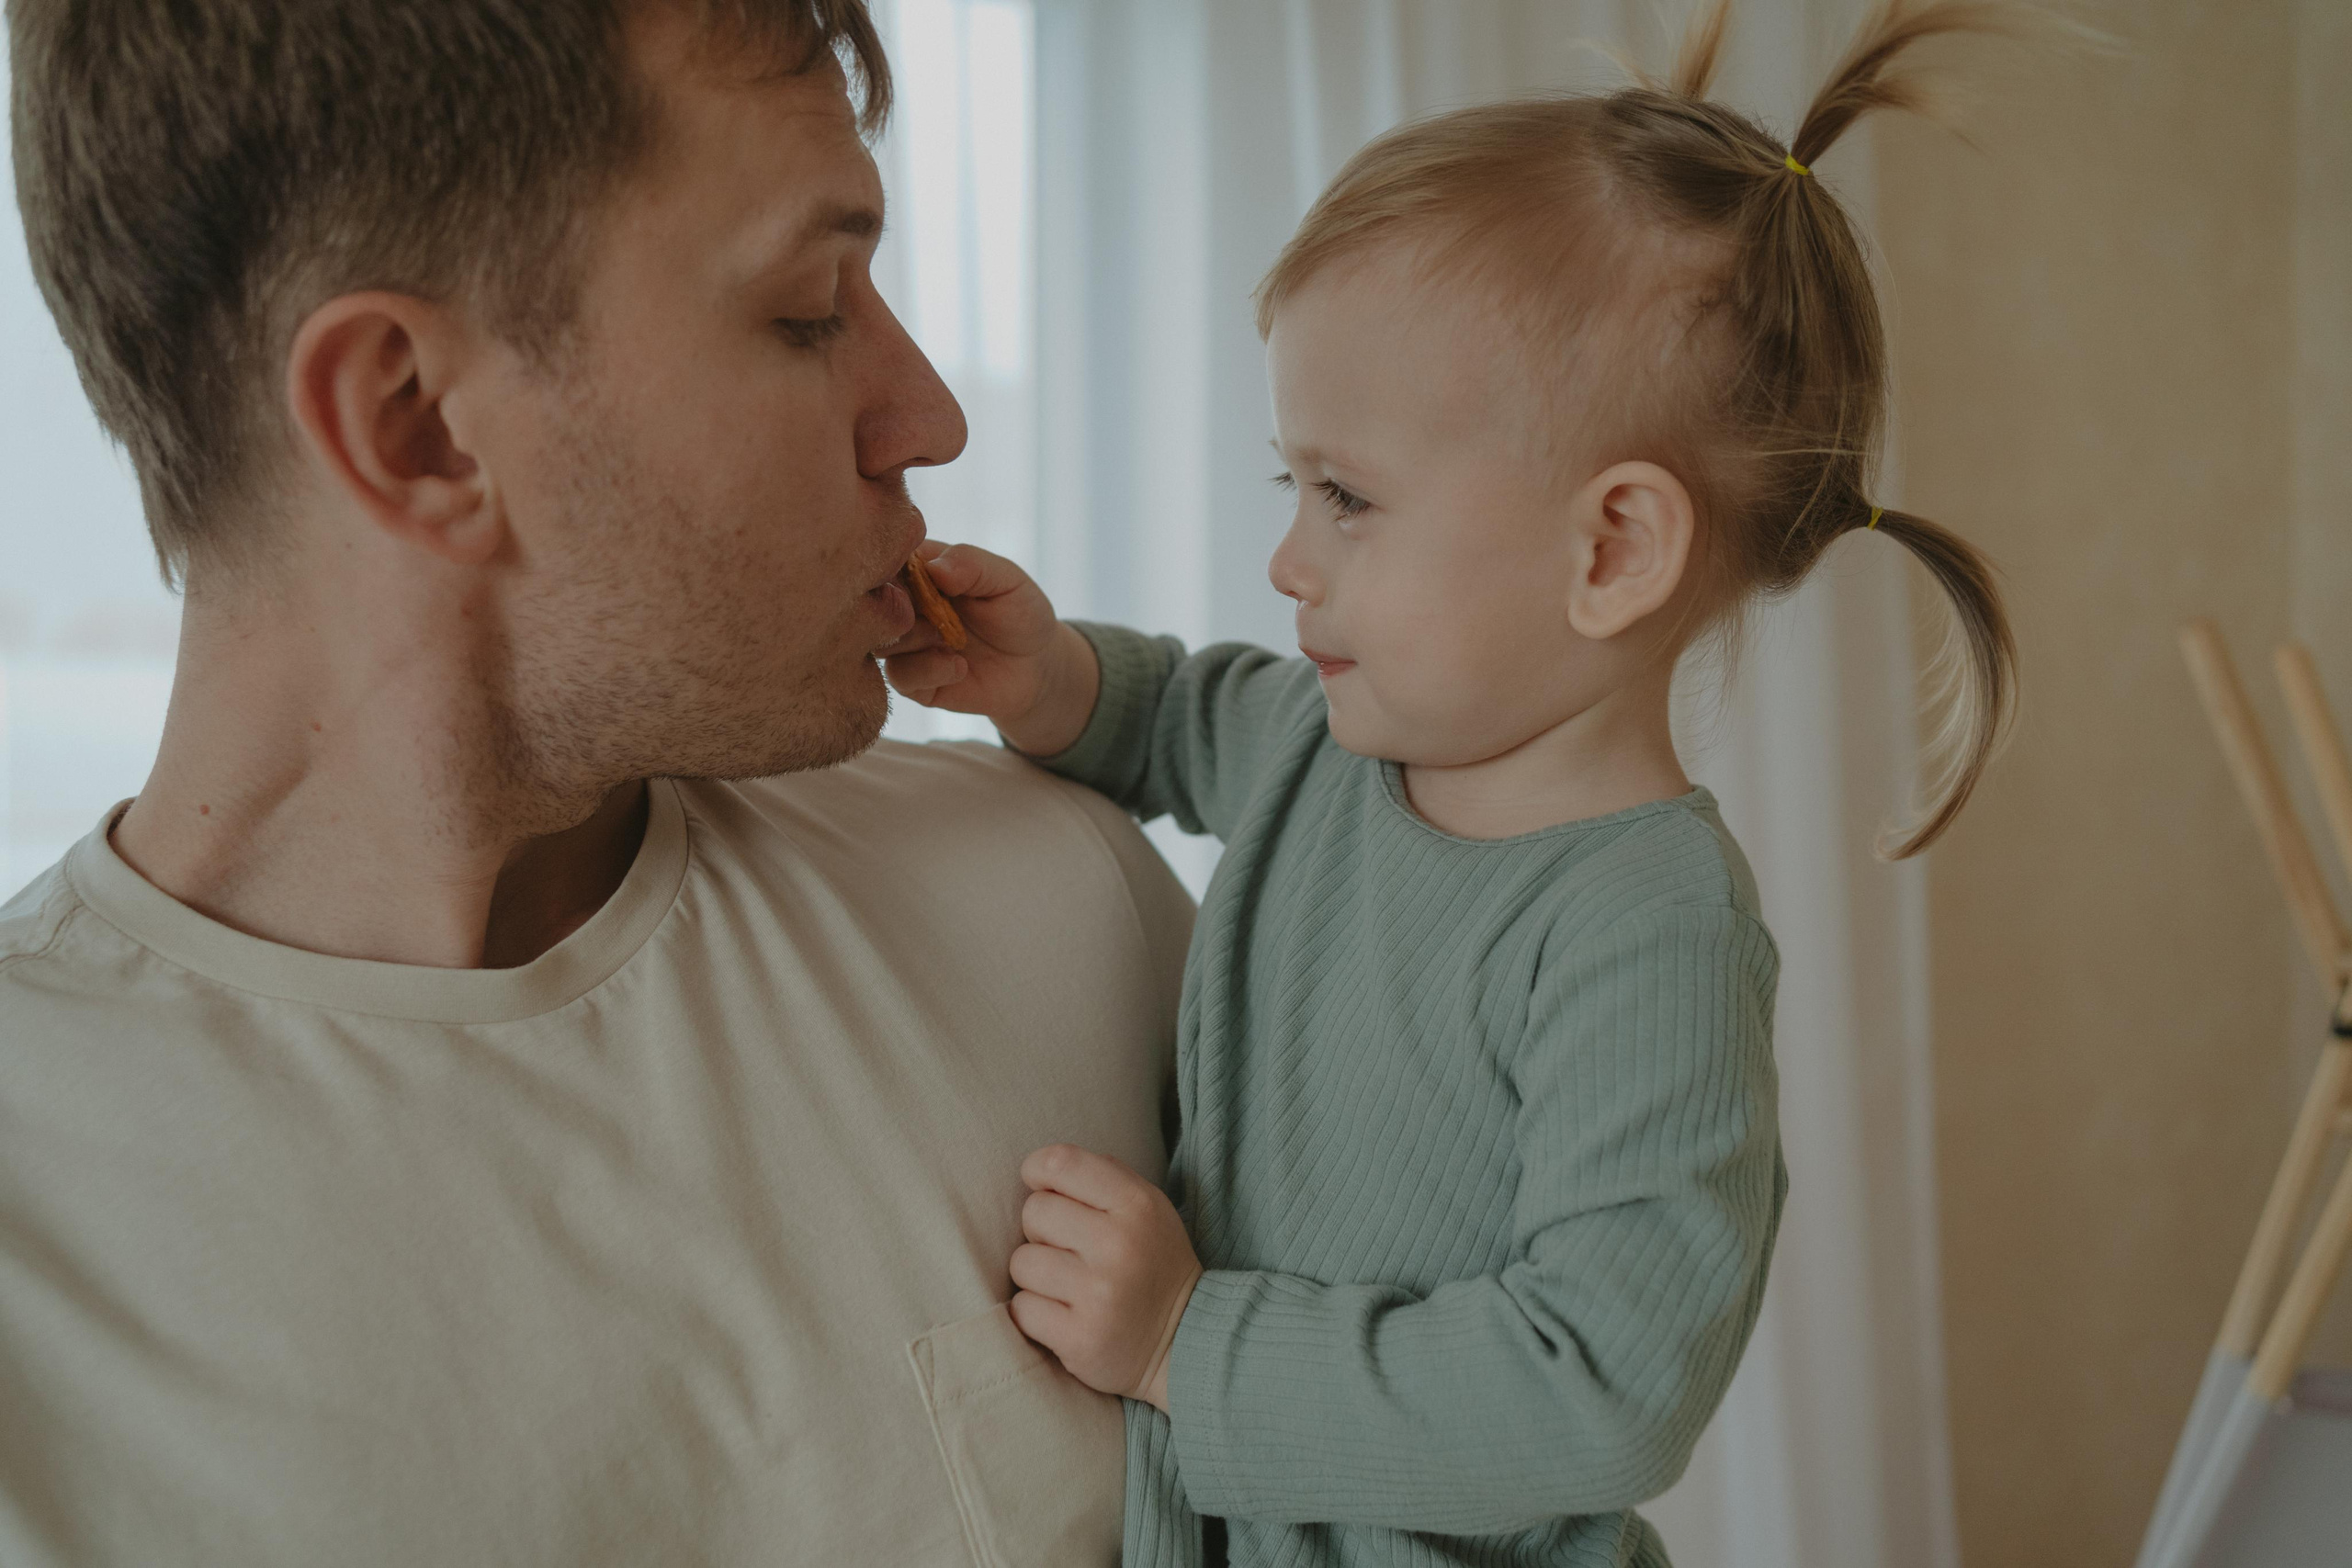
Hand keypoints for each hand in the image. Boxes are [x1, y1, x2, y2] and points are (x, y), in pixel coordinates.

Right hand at [881, 542, 1097, 754]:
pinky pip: (898, 677)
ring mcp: (907, 644)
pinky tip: (959, 667)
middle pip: (873, 602)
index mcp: (920, 569)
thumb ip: (972, 564)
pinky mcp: (914, 681)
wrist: (1036, 668)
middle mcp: (905, 606)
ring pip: (879, 640)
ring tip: (952, 639)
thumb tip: (934, 568)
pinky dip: (929, 671)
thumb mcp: (1006, 579)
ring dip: (915, 638)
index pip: (885, 559)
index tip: (923, 579)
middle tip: (940, 614)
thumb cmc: (1020, 613)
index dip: (892, 567)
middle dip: (902, 607)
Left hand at [1008, 1144, 1202, 1412]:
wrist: (1183, 1341)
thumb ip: (1103, 1177)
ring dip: (1036, 1276)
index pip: (1061, 1163)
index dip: (1038, 1170)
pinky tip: (1063, 1315)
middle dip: (1042, 1231)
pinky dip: (1035, 1313)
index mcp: (1137, 1205)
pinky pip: (1022, 1309)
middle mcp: (1118, 1246)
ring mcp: (1098, 1295)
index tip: (1042, 1187)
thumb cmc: (1152, 1264)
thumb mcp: (1148, 1208)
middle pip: (1034, 1212)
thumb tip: (1041, 1167)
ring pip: (1022, 1263)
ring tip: (1067, 1285)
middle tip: (1070, 1250)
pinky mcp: (1079, 1339)